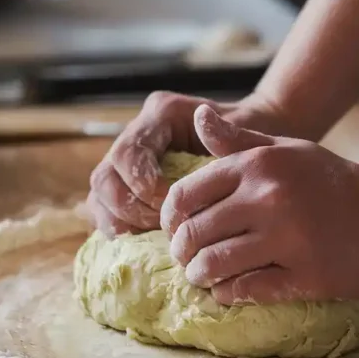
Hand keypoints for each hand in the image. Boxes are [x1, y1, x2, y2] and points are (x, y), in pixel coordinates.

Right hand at [86, 91, 287, 236]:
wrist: (258, 149)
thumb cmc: (256, 140)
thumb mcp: (248, 137)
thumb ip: (227, 133)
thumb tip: (203, 121)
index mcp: (162, 114)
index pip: (129, 152)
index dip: (140, 184)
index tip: (169, 205)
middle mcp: (139, 133)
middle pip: (105, 176)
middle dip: (128, 208)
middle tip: (160, 227)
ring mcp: (129, 161)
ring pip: (100, 195)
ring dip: (120, 221)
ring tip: (151, 238)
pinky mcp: (128, 185)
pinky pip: (107, 209)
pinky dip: (121, 228)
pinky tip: (144, 243)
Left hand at [161, 105, 358, 304]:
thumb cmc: (328, 182)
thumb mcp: (284, 149)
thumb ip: (236, 140)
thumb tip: (198, 116)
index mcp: (257, 165)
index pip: (185, 194)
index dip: (171, 218)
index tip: (176, 229)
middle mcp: (268, 198)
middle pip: (195, 233)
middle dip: (182, 252)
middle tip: (187, 259)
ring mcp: (286, 238)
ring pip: (214, 264)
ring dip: (200, 275)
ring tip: (203, 277)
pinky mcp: (303, 274)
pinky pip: (246, 289)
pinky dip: (227, 293)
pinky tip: (228, 290)